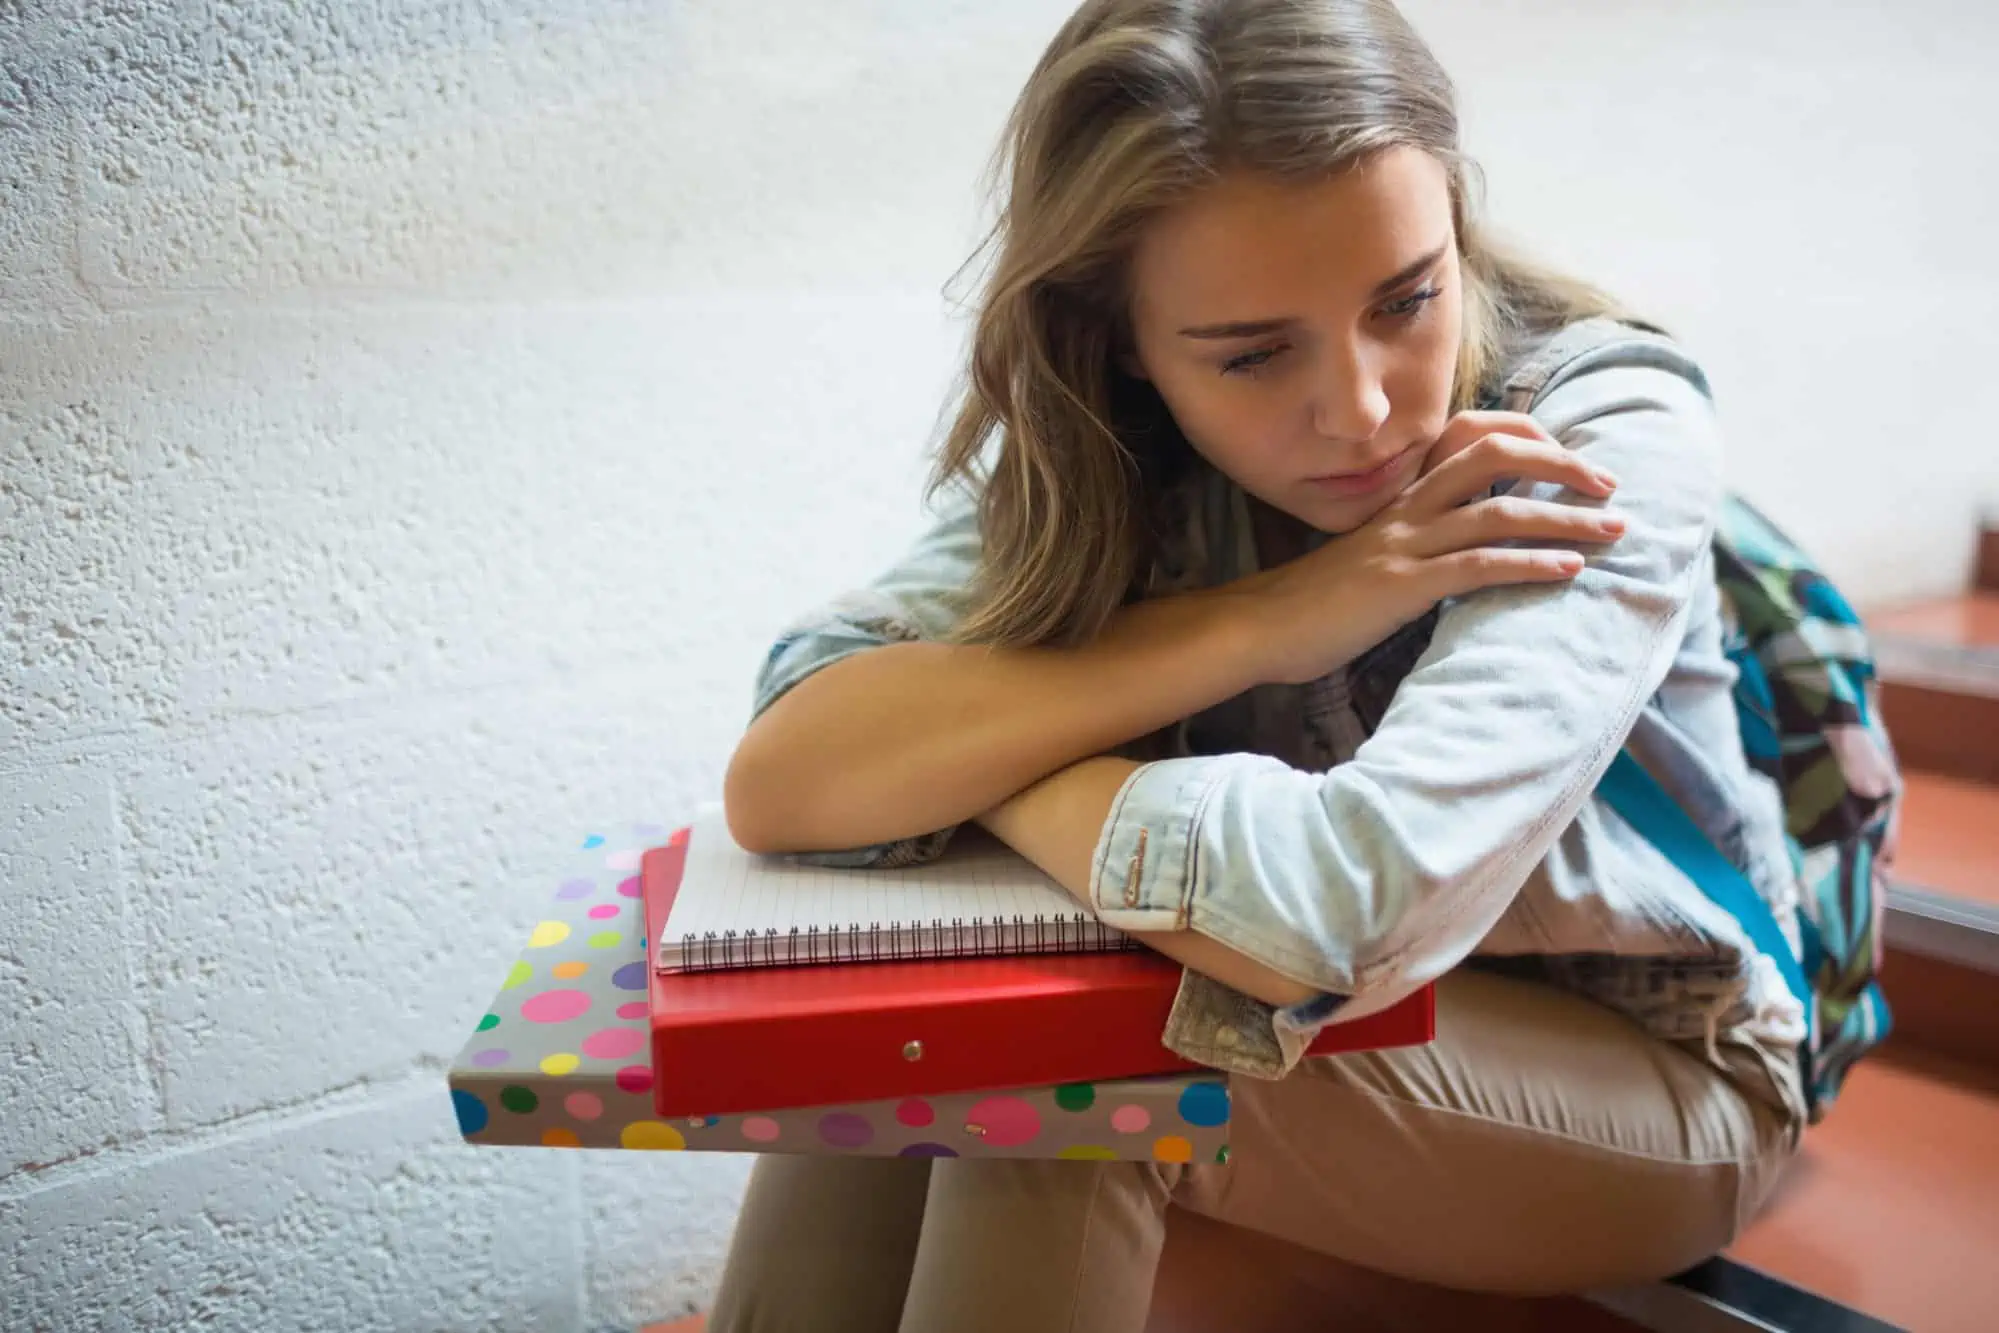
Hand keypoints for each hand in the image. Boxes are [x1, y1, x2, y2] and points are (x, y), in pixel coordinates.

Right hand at [1235, 411, 1624, 687]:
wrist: (1259, 628)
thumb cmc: (1315, 604)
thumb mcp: (1371, 560)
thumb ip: (1416, 545)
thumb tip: (1463, 554)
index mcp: (1401, 500)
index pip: (1470, 439)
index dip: (1528, 438)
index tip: (1570, 461)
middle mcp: (1407, 511)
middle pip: (1494, 457)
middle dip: (1562, 466)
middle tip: (1610, 487)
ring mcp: (1404, 546)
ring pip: (1498, 512)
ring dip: (1565, 519)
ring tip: (1613, 531)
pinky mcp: (1403, 587)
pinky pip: (1478, 566)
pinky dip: (1530, 564)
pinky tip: (1568, 572)